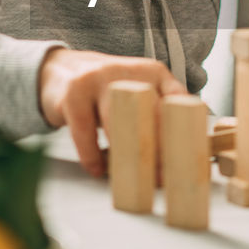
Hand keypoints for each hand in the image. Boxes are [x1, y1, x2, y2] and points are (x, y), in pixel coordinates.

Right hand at [38, 48, 185, 177]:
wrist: (61, 69)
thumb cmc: (107, 89)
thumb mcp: (138, 90)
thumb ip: (161, 111)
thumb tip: (188, 149)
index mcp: (153, 72)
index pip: (178, 101)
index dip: (184, 132)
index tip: (187, 160)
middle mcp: (128, 72)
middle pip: (150, 114)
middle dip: (158, 150)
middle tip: (162, 178)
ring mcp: (99, 80)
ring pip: (118, 123)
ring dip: (125, 156)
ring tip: (132, 179)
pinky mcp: (74, 94)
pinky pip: (85, 132)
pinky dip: (91, 156)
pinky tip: (97, 169)